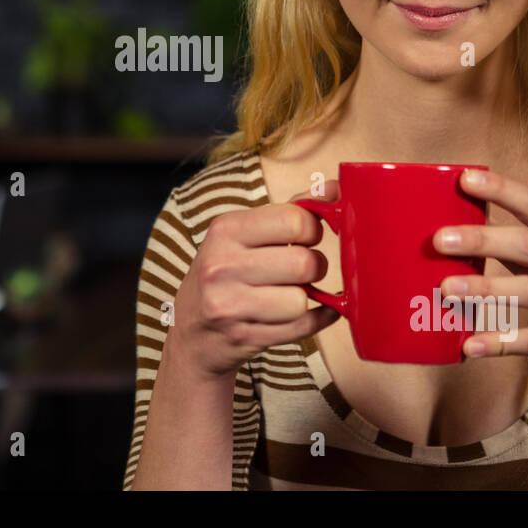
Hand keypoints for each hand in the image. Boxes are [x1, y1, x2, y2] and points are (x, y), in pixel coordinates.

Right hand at [169, 183, 341, 380]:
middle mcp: (222, 265)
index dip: (312, 230)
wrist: (192, 333)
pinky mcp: (243, 337)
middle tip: (304, 269)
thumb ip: (290, 211)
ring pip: (301, 299)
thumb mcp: (244, 235)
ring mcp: (229, 305)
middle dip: (314, 267)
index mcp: (225, 230)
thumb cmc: (225, 274)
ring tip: (290, 293)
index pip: (294, 220)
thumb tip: (335, 189)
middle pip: (303, 263)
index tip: (306, 237)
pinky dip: (314, 320)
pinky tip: (303, 313)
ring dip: (306, 298)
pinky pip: (301, 328)